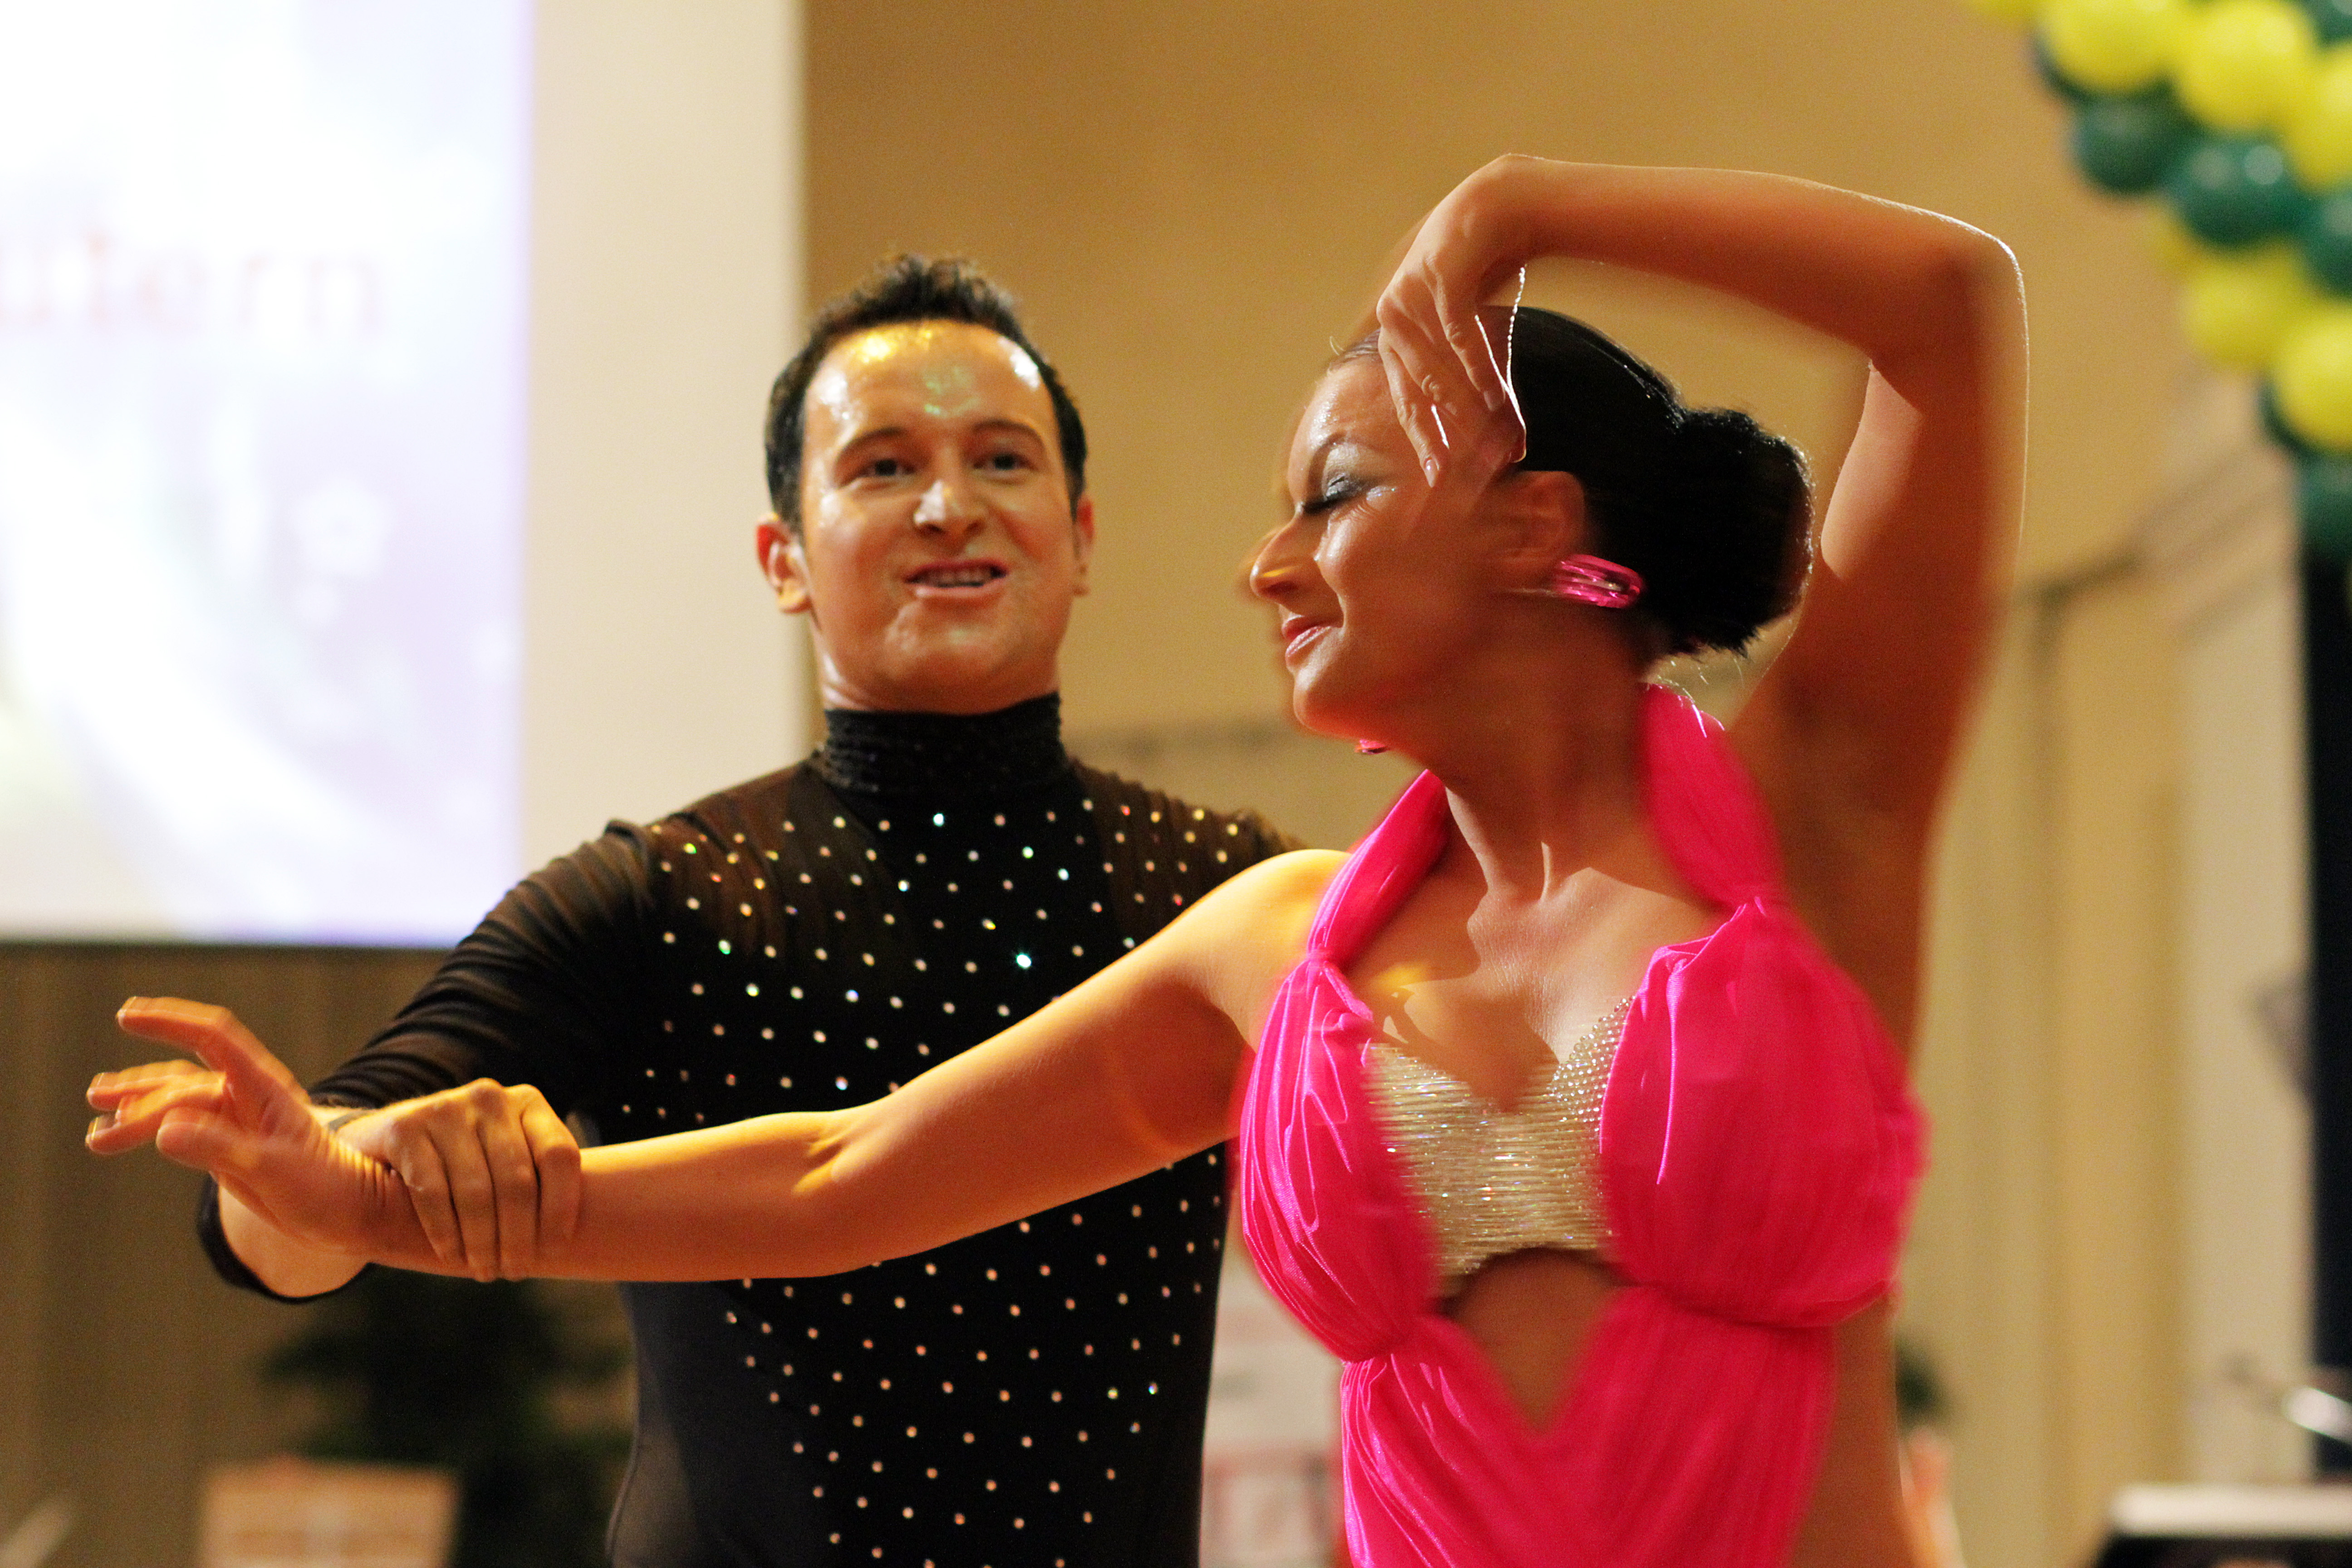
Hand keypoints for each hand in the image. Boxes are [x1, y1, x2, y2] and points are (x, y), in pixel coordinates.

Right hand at [90, 998, 415, 1260]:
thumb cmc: (323, 1186)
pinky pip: (176, 1131)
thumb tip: (163, 1131)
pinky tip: (113, 1134)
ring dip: (133, 1113)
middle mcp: (245, 1096)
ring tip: (96, 1131)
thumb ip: (218, 1148)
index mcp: (263, 1087)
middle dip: (138, 1093)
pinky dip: (145, 1132)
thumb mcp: (271, 1168)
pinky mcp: (223, 1146)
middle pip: (181, 1083)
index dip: (171, 1022)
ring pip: (173, 1106)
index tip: (127, 1015)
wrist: (347, 1214)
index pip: (212, 1038)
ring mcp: (232, 1120)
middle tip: (97, 1101)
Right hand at [335, 1081, 579, 1281]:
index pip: (559, 1156)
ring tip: (485, 1271)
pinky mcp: (406, 1129)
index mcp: (528, 1102)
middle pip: (517, 1181)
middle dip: (518, 1237)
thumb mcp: (505, 1156)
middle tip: (514, 1272)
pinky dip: (445, 1231)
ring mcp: (446, 1109)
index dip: (562, 1207)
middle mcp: (491, 1098)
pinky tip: (451, 1255)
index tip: (556, 1250)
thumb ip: (534, 1181)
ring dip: (483, 1242)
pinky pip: (432, 1192)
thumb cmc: (465, 1159)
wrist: (388, 1139)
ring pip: (476, 1192)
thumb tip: (572, 1243)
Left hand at [1374, 156, 1536, 487]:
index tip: (1442, 478)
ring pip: (1437, 370)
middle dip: (1445, 435)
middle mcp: (1392, 318)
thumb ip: (1482, 383)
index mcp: (1394, 336)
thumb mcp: (1479, 335)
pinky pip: (1457, 335)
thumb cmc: (1489, 272)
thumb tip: (1507, 444)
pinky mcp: (1437, 277)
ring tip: (1492, 443)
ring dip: (1466, 411)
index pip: (1407, 401)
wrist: (1504, 208)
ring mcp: (1410, 296)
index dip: (1427, 440)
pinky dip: (1477, 368)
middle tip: (1465, 472)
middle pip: (1418, 393)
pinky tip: (1495, 399)